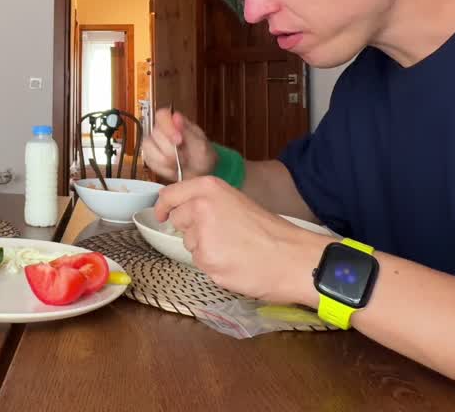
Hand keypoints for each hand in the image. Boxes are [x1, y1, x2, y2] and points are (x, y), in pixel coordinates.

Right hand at [141, 108, 215, 180]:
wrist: (199, 176)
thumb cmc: (202, 157)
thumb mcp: (201, 145)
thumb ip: (188, 131)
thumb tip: (176, 116)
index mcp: (175, 122)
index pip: (162, 115)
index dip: (168, 128)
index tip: (179, 141)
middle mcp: (161, 130)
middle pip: (155, 134)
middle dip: (170, 150)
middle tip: (184, 158)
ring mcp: (152, 143)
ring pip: (149, 148)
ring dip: (166, 160)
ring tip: (178, 164)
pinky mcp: (148, 157)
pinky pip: (149, 160)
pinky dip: (162, 168)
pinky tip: (172, 169)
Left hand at [154, 176, 326, 304]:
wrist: (292, 258)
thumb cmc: (271, 231)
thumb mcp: (237, 202)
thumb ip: (209, 203)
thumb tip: (185, 211)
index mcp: (209, 188)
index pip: (169, 194)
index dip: (163, 206)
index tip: (161, 215)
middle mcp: (199, 207)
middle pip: (178, 221)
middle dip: (192, 229)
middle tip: (222, 235)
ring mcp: (201, 234)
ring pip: (189, 244)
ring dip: (204, 249)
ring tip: (234, 249)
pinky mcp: (206, 260)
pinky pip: (201, 263)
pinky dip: (214, 265)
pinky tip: (235, 263)